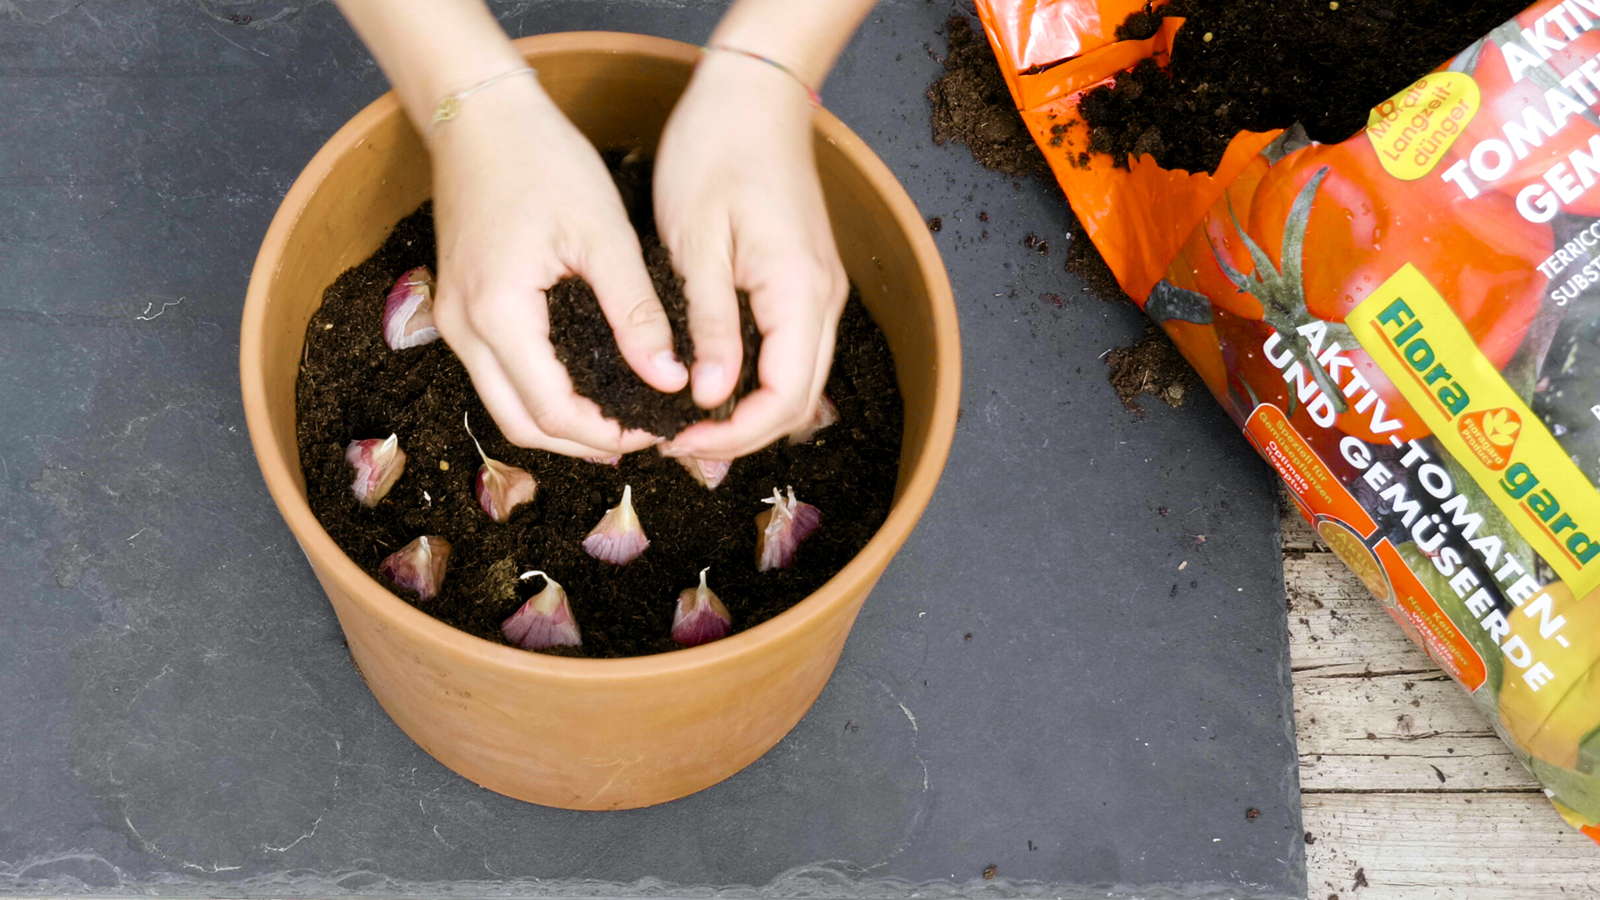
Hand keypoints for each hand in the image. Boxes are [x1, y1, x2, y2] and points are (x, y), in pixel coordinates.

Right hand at [428, 76, 689, 456]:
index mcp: (498, 313)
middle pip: (522, 426)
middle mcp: (463, 329)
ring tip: (621, 418)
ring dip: (560, 423)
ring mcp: (453, 321)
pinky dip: (540, 392)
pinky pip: (497, 375)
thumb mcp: (603, 235)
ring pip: (505, 406)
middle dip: (583, 444)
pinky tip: (587, 385)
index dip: (607, 436)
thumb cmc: (543, 160)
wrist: (479, 114)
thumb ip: (636, 313)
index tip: (657, 430)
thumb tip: (670, 379)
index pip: (552, 413)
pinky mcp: (459, 308)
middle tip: (643, 436)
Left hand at [653, 50, 847, 458]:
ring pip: (798, 381)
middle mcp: (823, 300)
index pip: (782, 399)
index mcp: (798, 292)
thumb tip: (711, 399)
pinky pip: (791, 351)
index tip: (677, 442)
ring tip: (686, 420)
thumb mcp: (698, 244)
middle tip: (675, 442)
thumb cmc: (716, 154)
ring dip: (749, 412)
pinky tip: (711, 381)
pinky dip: (758, 380)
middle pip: (797, 402)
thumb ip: (710, 326)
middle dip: (741, 436)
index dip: (733, 436)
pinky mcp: (806, 281)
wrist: (753, 95)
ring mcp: (820, 291)